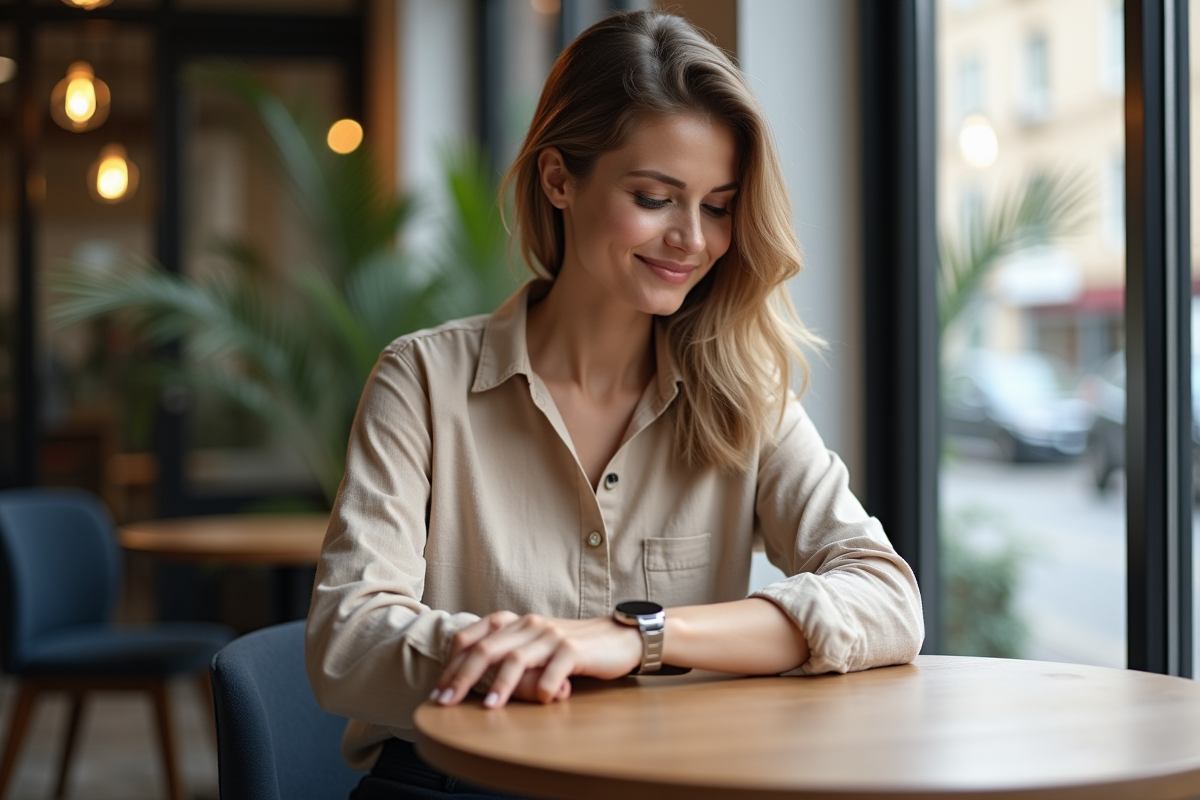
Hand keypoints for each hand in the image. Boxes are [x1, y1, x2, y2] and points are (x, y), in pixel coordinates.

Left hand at [433, 610, 642, 708]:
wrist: (619, 637)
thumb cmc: (572, 647)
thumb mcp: (536, 646)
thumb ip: (509, 656)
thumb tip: (472, 683)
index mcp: (515, 623)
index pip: (472, 637)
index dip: (451, 663)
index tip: (438, 690)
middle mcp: (529, 625)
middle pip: (486, 649)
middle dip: (461, 677)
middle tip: (444, 702)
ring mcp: (551, 636)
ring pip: (516, 659)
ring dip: (498, 685)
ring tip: (487, 706)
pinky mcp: (574, 649)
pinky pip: (554, 668)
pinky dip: (544, 686)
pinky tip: (540, 701)